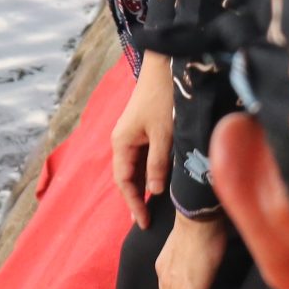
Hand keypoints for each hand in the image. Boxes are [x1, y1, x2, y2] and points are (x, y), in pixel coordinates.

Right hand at [112, 53, 176, 227]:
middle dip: (137, 199)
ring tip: (154, 208)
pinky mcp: (143, 128)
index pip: (124, 182)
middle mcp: (123, 140)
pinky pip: (143, 156)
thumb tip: (153, 192)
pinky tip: (160, 182)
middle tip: (148, 222)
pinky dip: (149, 172)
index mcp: (122, 143)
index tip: (144, 223)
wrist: (166, 65)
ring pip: (136, 168)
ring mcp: (132, 134)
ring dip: (143, 186)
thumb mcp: (165, 134)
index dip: (134, 204)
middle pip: (127, 177)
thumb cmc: (164, 98)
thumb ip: (158, 164)